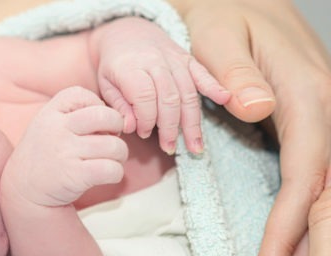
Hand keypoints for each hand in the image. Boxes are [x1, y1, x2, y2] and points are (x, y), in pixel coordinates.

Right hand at [1, 86, 126, 206]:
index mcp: (50, 113)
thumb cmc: (45, 154)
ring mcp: (65, 152)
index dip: (97, 105)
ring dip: (120, 154)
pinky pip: (111, 169)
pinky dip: (116, 173)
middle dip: (117, 127)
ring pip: (114, 146)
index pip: (82, 95)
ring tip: (110, 159)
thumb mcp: (48, 124)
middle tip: (110, 139)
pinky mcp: (75, 176)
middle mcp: (57, 130)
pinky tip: (106, 174)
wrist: (23, 190)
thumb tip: (117, 117)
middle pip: (105, 116)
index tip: (94, 123)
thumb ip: (74, 113)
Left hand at [92, 17, 229, 154]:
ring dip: (192, 122)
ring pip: (188, 92)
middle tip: (169, 148)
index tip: (143, 134)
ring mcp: (174, 59)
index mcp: (131, 66)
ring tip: (195, 146)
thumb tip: (131, 128)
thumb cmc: (114, 64)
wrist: (127, 32)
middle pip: (169, 97)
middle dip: (171, 127)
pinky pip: (202, 74)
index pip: (145, 96)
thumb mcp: (106, 84)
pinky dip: (214, 87)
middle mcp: (156, 61)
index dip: (146, 119)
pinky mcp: (188, 59)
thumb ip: (119, 106)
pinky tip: (224, 100)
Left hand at [170, 0, 330, 255]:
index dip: (287, 234)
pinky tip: (298, 247)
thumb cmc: (222, 10)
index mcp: (307, 95)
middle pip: (327, 196)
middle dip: (308, 255)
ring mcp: (327, 117)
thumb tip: (258, 109)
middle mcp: (329, 110)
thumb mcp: (217, 32)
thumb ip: (233, 71)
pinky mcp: (314, 123)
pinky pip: (318, 178)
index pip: (304, 179)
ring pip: (330, 192)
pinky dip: (309, 219)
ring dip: (314, 245)